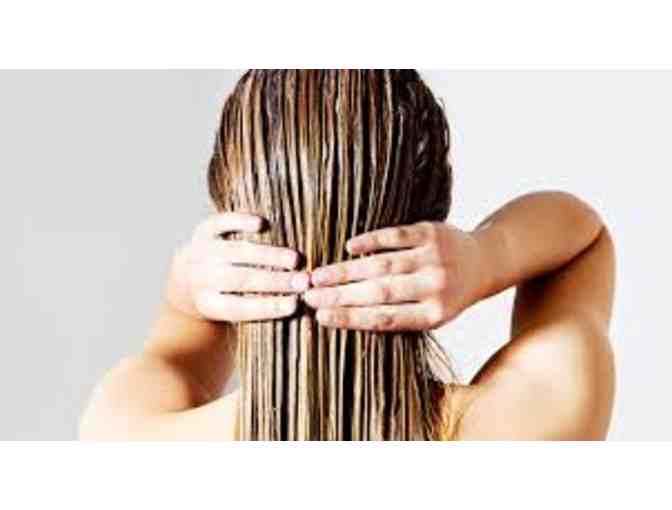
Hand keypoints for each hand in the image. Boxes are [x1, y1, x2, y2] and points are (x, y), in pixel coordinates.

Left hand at [164, 212, 309, 321]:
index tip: (294, 305)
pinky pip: (221, 223)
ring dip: (268, 255)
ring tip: (295, 259)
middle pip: (240, 280)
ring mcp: (202, 252)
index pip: (239, 308)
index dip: (267, 307)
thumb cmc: (224, 298)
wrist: (185, 278)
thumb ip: (259, 309)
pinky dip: (240, 222)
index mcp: (208, 304)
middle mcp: (202, 278)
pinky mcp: (203, 230)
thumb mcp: (232, 311)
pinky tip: (263, 224)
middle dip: (274, 282)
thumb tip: (299, 309)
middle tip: (303, 282)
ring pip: (237, 252)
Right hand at [303, 221, 483, 330]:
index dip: (351, 319)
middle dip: (339, 295)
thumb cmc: (447, 294)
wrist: (484, 261)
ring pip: (382, 265)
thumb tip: (344, 318)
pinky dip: (370, 241)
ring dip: (346, 271)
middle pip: (379, 293)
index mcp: (433, 315)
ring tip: (318, 275)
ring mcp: (434, 258)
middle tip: (308, 296)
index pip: (384, 319)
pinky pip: (396, 236)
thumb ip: (396, 316)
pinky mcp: (431, 232)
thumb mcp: (431, 314)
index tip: (321, 318)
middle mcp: (435, 287)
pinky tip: (348, 247)